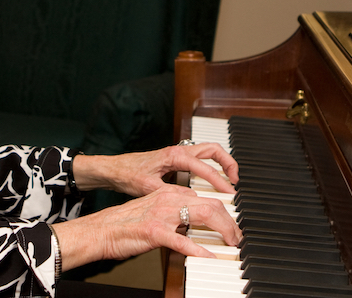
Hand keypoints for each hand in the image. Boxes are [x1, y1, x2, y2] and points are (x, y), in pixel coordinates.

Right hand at [51, 184, 241, 270]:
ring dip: (222, 231)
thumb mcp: (154, 210)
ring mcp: (162, 215)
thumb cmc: (125, 224)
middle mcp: (168, 199)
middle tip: (237, 237)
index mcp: (169, 193)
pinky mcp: (154, 232)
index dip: (224, 213)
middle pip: (210, 205)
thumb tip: (194, 222)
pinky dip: (199, 250)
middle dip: (230, 222)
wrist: (101, 230)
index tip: (232, 225)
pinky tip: (209, 257)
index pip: (205, 198)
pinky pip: (183, 241)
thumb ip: (174, 212)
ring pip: (202, 216)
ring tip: (231, 243)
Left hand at [72, 143, 238, 197]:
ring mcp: (179, 153)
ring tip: (230, 179)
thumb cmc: (129, 175)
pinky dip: (212, 165)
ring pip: (209, 151)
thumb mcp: (149, 187)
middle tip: (236, 180)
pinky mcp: (177, 158)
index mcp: (174, 156)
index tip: (228, 192)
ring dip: (222, 162)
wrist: (116, 169)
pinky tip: (214, 179)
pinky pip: (202, 158)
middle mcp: (179, 151)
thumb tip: (189, 201)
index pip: (203, 166)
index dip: (218, 180)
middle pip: (213, 150)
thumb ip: (170, 193)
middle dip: (228, 163)